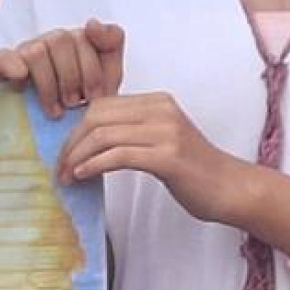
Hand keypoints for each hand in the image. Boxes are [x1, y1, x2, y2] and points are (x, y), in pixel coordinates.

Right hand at [0, 18, 125, 114]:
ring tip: (56, 111)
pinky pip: (4, 57)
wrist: (51, 138)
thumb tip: (91, 22)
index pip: (90, 35)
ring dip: (49, 85)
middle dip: (73, 78)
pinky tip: (23, 89)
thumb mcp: (105, 83)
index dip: (94, 67)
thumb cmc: (79, 108)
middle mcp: (52, 42)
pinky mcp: (0, 67)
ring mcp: (25, 51)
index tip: (96, 95)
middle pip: (63, 39)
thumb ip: (110, 46)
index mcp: (79, 41)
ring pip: (37, 51)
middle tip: (75, 105)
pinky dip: (14, 69)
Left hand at [58, 91, 247, 224]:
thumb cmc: (191, 170)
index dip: (75, 129)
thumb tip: (85, 142)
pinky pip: (118, 155)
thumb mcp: (159, 140)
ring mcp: (166, 131)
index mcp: (157, 102)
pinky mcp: (168, 157)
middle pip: (97, 117)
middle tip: (60, 168)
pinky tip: (82, 177)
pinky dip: (93, 165)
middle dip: (71, 143)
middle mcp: (161, 110)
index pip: (101, 105)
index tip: (64, 155)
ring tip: (67, 177)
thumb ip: (131, 133)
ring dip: (78, 158)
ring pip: (104, 135)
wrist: (229, 188)